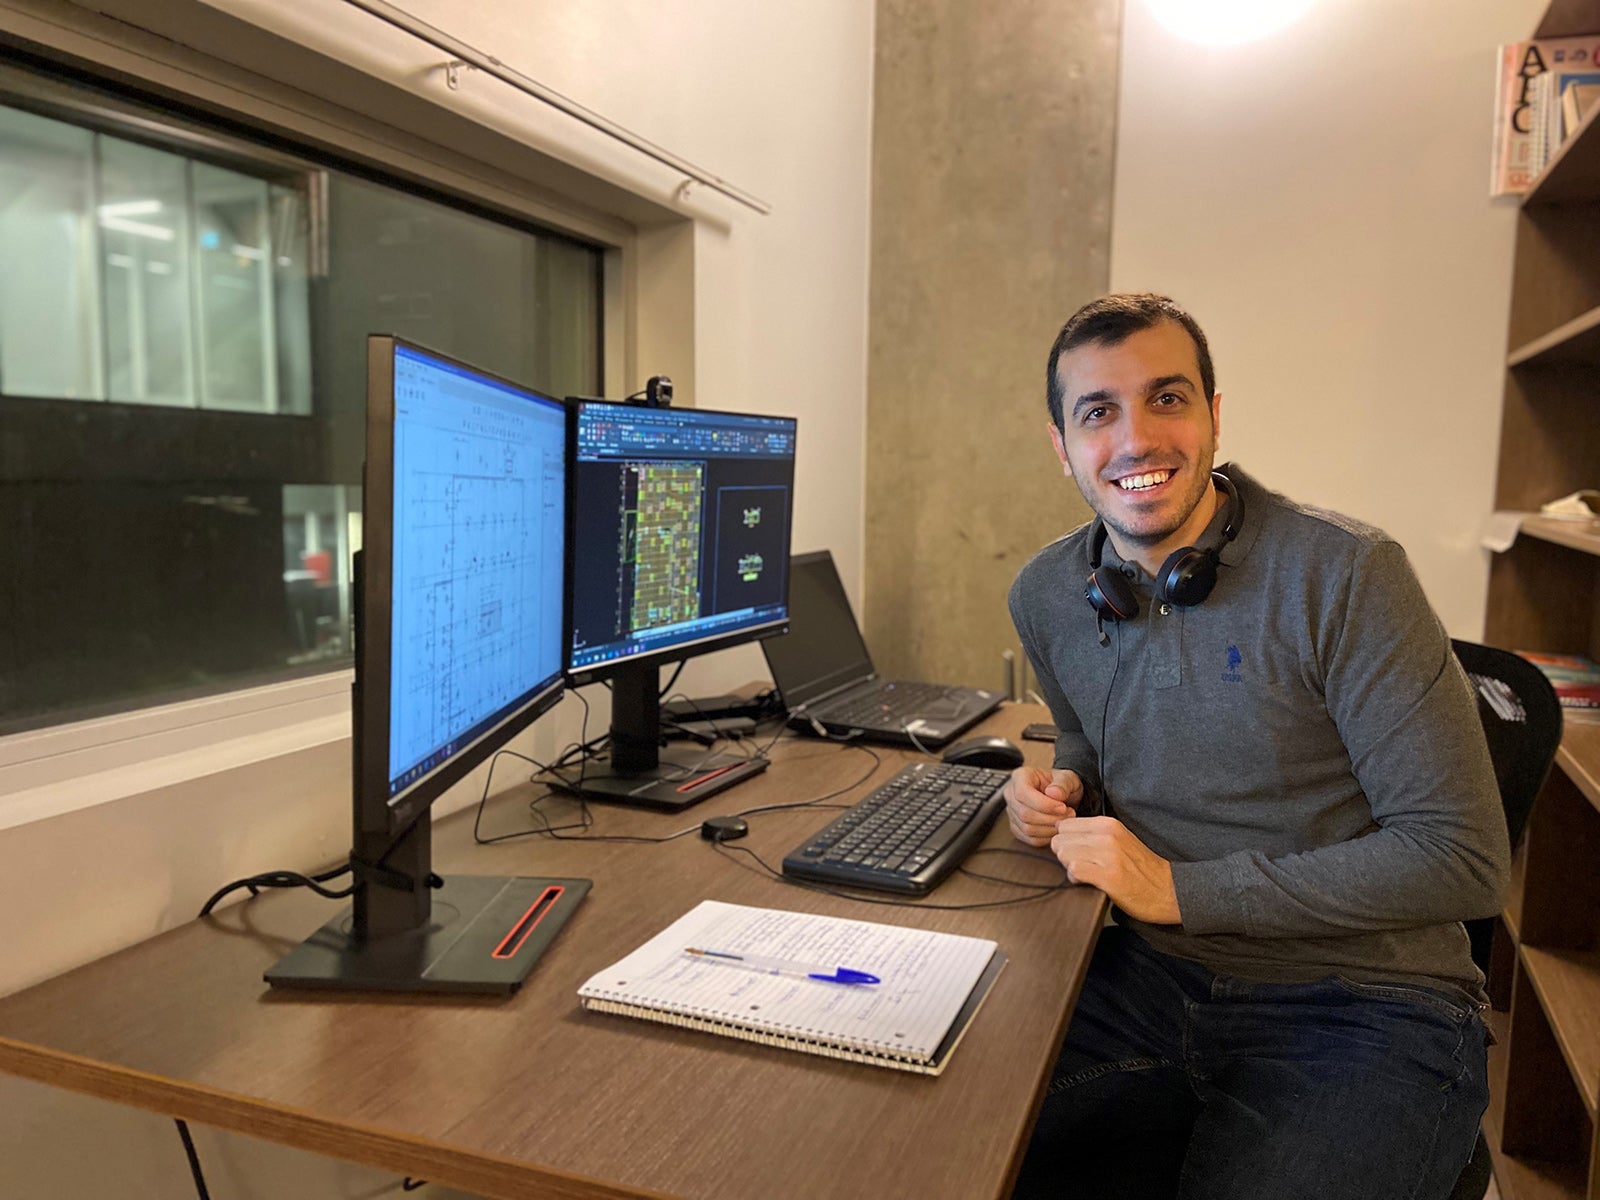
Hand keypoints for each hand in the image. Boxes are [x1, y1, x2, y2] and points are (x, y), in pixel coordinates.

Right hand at [1003, 767, 1084, 847]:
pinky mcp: (1017, 827)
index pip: (1023, 793)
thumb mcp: (1067, 778)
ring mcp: (1012, 812)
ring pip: (1027, 828)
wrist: (1061, 794)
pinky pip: (1030, 839)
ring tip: (1064, 820)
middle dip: (1050, 818)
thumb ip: (1063, 784)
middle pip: (1024, 813)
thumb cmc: (1061, 784)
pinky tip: (1056, 828)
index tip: (1062, 807)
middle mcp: (1012, 794)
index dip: (1044, 804)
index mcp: (1020, 777)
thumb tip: (1054, 793)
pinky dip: (1047, 837)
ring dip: (1050, 828)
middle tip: (1068, 814)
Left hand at [1051, 817, 1181, 924]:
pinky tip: (1087, 882)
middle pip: (1059, 840)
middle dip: (1064, 855)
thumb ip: (1093, 833)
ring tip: (1086, 874)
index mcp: (1108, 824)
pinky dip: (1075, 879)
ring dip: (1070, 867)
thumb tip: (1059, 830)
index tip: (1077, 853)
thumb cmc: (1140, 868)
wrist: (1169, 890)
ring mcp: (1108, 855)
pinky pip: (1074, 870)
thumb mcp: (1119, 839)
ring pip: (1064, 854)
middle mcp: (1107, 835)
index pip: (1064, 825)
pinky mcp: (1109, 876)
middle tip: (1081, 866)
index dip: (1066, 842)